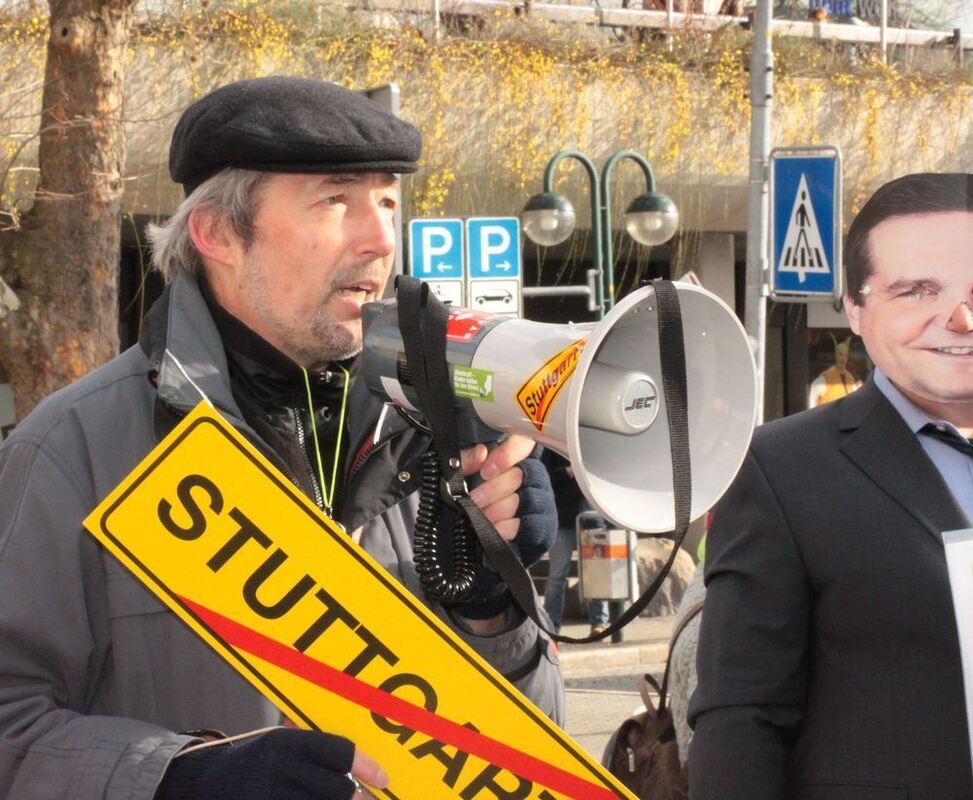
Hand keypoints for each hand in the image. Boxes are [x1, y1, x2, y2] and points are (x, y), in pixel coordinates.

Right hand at [155, 728, 387, 799]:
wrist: (203, 781)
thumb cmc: (257, 761)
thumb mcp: (280, 743)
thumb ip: (315, 749)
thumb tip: (360, 762)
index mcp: (288, 743)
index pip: (339, 751)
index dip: (366, 766)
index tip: (384, 779)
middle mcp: (279, 770)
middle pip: (336, 791)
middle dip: (354, 799)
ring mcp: (267, 797)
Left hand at [448, 439, 556, 622]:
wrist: (469, 552)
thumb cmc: (467, 508)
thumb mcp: (457, 480)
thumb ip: (465, 462)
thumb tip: (479, 452)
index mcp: (516, 459)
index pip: (524, 443)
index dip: (508, 453)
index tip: (485, 469)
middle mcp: (535, 479)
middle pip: (522, 474)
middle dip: (493, 489)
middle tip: (474, 500)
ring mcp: (543, 504)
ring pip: (526, 499)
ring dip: (498, 509)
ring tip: (481, 518)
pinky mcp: (544, 529)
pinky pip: (531, 525)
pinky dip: (508, 528)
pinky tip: (494, 530)